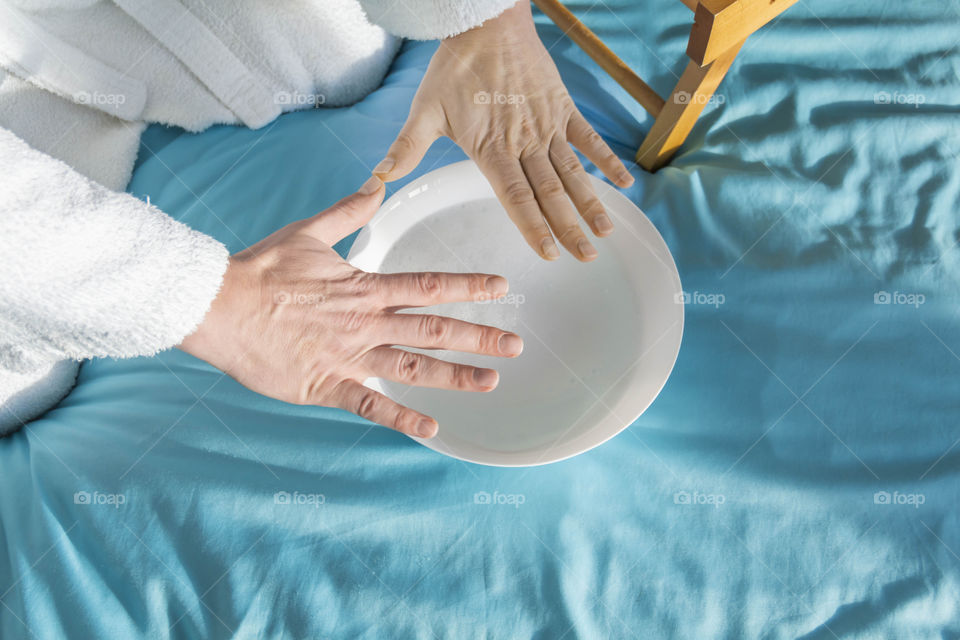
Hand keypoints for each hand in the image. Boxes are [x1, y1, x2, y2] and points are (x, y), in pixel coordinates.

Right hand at [179, 177, 522, 437]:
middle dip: (478, 336)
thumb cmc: (262, 269)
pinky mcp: (326, 384)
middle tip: (516, 345)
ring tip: (490, 381)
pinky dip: (401, 417)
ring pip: (412, 367)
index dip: (468, 286)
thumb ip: (348, 212)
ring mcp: (349, 355)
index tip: (502, 288)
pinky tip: (432, 429)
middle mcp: (366, 322)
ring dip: (454, 376)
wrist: (219, 306)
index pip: (428, 285)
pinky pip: (370, 404)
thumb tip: (377, 184)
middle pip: (432, 329)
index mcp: (365, 287)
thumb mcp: (309, 232)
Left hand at [373, 0, 633, 261]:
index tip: (549, 254)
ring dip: (590, 202)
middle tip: (586, 256)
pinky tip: (624, 183)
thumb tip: (376, 181)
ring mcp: (547, 126)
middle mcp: (524, 143)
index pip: (516, 197)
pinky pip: (588, 138)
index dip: (534, 227)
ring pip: (572, 171)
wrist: (485, 22)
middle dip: (569, 228)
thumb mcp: (424, 111)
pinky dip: (606, 159)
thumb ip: (406, 149)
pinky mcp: (562, 108)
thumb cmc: (453, 68)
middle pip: (550, 193)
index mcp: (492, 150)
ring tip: (605, 231)